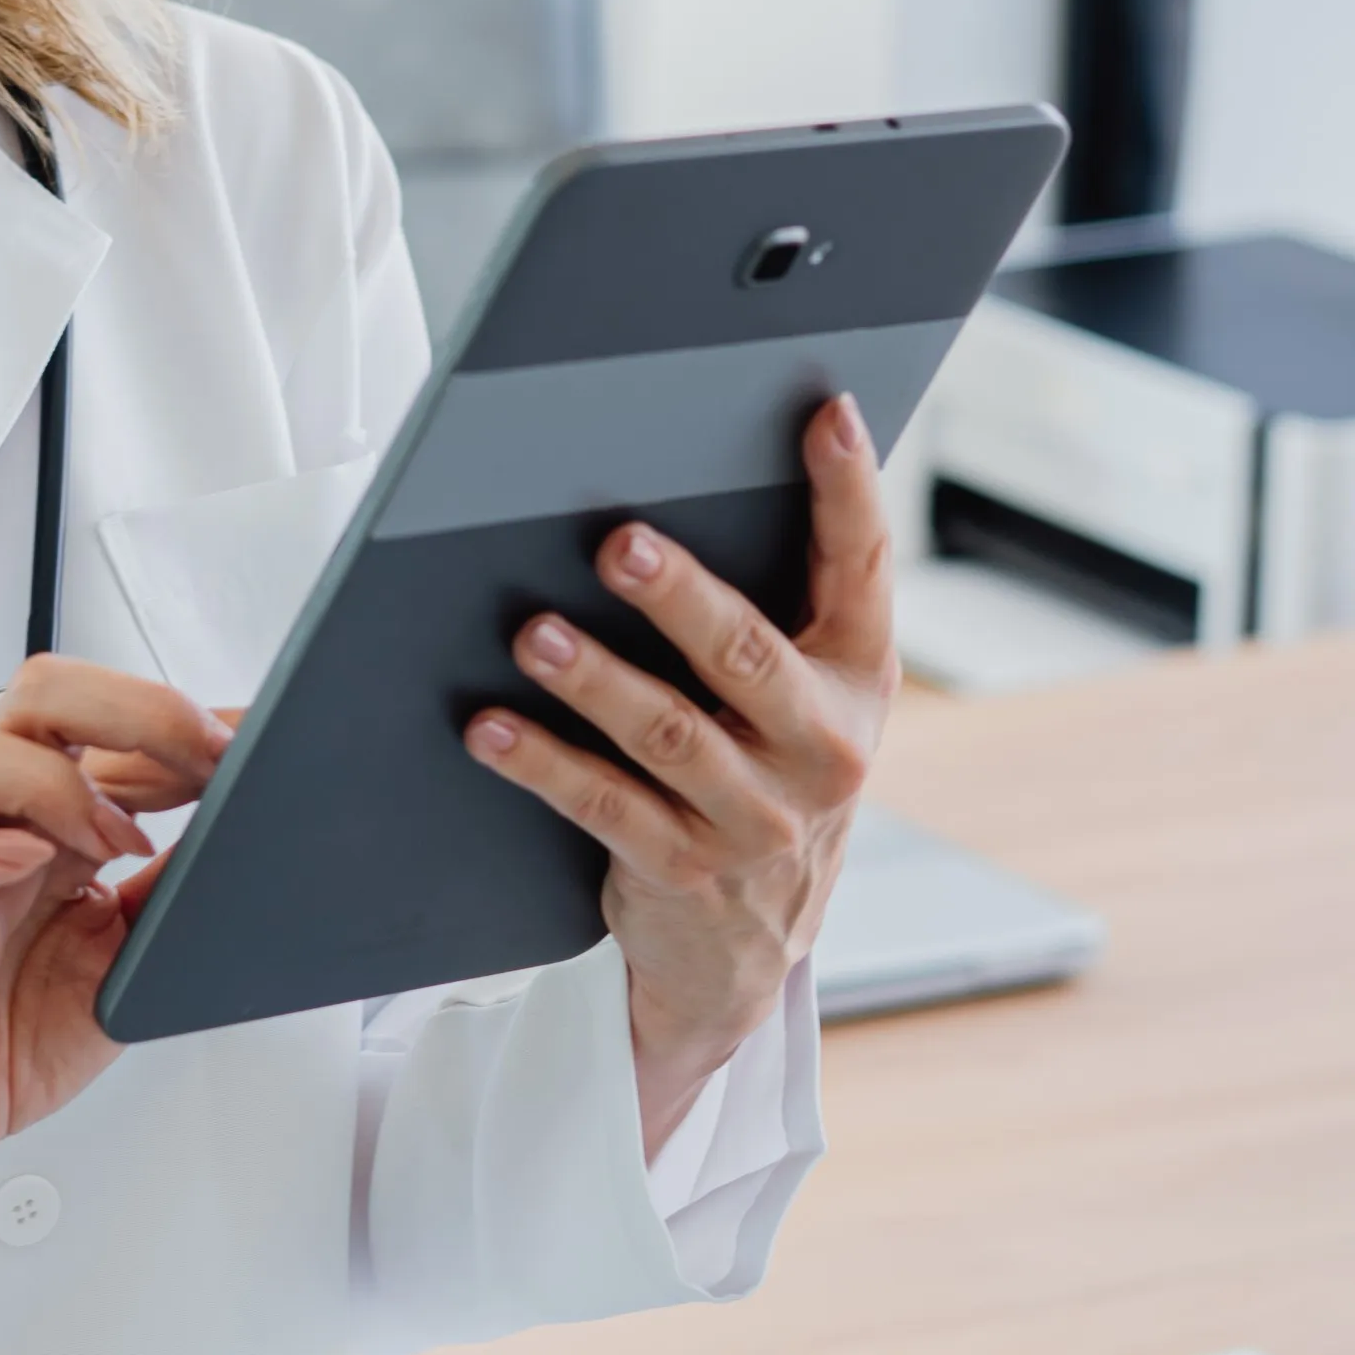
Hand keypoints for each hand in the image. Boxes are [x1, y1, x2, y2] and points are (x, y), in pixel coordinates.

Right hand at [0, 657, 226, 1323]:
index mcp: (52, 825)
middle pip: (34, 698)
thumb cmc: (8, 1035)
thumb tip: (250, 838)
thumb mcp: (127, 961)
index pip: (102, 719)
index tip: (245, 740)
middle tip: (201, 761)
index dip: (178, 716)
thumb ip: (170, 896)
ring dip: (49, 780)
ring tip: (108, 841)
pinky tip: (21, 861)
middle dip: (131, 710)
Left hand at [466, 395, 890, 1155]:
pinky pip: (604, 807)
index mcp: (857, 675)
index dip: (850, 488)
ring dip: (595, 681)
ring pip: (667, 735)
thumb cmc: (763, 767)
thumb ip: (782, 602)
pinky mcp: (684, 868)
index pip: (862, 565)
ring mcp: (756, 817)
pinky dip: (544, 763)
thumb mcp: (805, 692)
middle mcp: (822, 747)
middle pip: (747, 655)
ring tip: (535, 635)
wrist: (749, 940)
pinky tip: (493, 729)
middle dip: (682, 597)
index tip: (826, 414)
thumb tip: (714, 467)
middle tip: (620, 543)